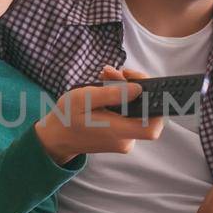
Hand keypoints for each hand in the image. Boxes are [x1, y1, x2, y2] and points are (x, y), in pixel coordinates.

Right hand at [33, 66, 164, 164]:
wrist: (56, 137)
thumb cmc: (66, 117)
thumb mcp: (83, 99)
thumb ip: (111, 94)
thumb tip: (138, 89)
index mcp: (116, 132)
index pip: (152, 127)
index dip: (156, 107)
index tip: (144, 85)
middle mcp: (125, 139)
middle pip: (145, 112)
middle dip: (135, 87)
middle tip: (117, 72)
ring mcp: (123, 139)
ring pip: (136, 111)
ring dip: (126, 90)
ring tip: (106, 76)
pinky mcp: (120, 136)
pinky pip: (128, 115)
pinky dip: (121, 99)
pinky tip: (106, 87)